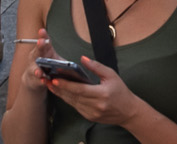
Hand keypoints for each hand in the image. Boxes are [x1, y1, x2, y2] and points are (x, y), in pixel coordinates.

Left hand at [34, 54, 148, 128]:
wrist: (128, 112)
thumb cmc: (121, 91)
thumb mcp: (111, 75)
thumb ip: (96, 66)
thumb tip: (82, 58)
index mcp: (102, 94)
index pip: (80, 89)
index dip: (66, 84)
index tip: (55, 79)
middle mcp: (96, 106)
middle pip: (73, 96)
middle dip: (59, 88)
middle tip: (47, 79)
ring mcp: (92, 113)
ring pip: (72, 102)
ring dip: (60, 94)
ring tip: (50, 84)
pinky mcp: (89, 117)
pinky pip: (75, 107)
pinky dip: (68, 99)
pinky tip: (61, 92)